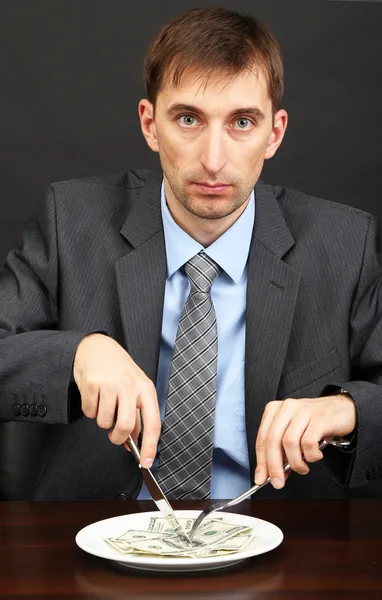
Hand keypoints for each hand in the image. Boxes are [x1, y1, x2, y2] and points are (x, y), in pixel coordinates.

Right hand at [73, 333, 160, 467]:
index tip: (146, 462)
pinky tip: (94, 395)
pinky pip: (89, 412)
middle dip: (118, 437)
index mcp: (145, 388)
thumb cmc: (118, 370)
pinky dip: (90, 409)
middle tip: (114, 434)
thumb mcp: (135, 388)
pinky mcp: (91, 383)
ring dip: (102, 420)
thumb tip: (135, 442)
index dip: (150, 446)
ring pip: (104, 422)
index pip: (153, 423)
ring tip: (104, 403)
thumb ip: (137, 414)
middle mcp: (130, 386)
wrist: (96, 347)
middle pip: (126, 426)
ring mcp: (110, 384)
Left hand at [254, 394, 356, 488]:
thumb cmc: (315, 422)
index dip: (261, 461)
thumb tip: (273, 474)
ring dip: (295, 462)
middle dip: (274, 466)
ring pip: (290, 442)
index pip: (262, 439)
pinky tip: (315, 456)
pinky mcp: (319, 418)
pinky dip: (311, 455)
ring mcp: (303, 411)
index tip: (261, 478)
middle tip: (278, 482)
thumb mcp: (294, 433)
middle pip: (273, 440)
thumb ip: (282, 451)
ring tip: (302, 468)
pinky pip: (309, 442)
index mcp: (275, 410)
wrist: (341, 409)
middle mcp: (287, 407)